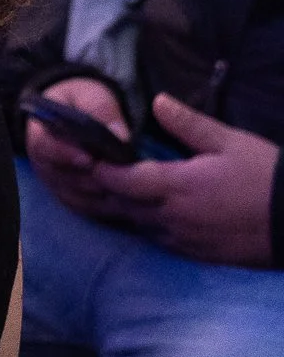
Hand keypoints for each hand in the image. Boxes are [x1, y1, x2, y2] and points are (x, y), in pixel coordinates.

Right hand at [22, 75, 133, 223]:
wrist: (78, 114)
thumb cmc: (82, 102)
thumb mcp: (90, 96)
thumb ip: (102, 111)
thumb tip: (120, 135)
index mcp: (40, 135)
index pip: (44, 148)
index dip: (65, 155)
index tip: (89, 159)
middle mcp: (44, 165)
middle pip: (64, 179)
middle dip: (92, 179)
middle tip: (120, 177)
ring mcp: (58, 185)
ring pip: (79, 198)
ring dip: (104, 195)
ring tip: (132, 188)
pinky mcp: (74, 199)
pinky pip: (91, 210)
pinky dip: (110, 207)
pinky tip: (133, 200)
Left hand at [83, 92, 279, 265]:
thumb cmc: (266, 176)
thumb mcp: (229, 142)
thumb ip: (188, 124)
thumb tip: (158, 102)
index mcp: (177, 186)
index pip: (122, 181)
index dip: (101, 171)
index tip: (90, 158)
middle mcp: (173, 217)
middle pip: (124, 206)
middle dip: (107, 190)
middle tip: (94, 173)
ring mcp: (185, 240)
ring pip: (139, 226)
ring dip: (125, 210)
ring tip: (115, 192)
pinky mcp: (198, 254)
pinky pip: (160, 241)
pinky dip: (147, 227)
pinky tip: (147, 216)